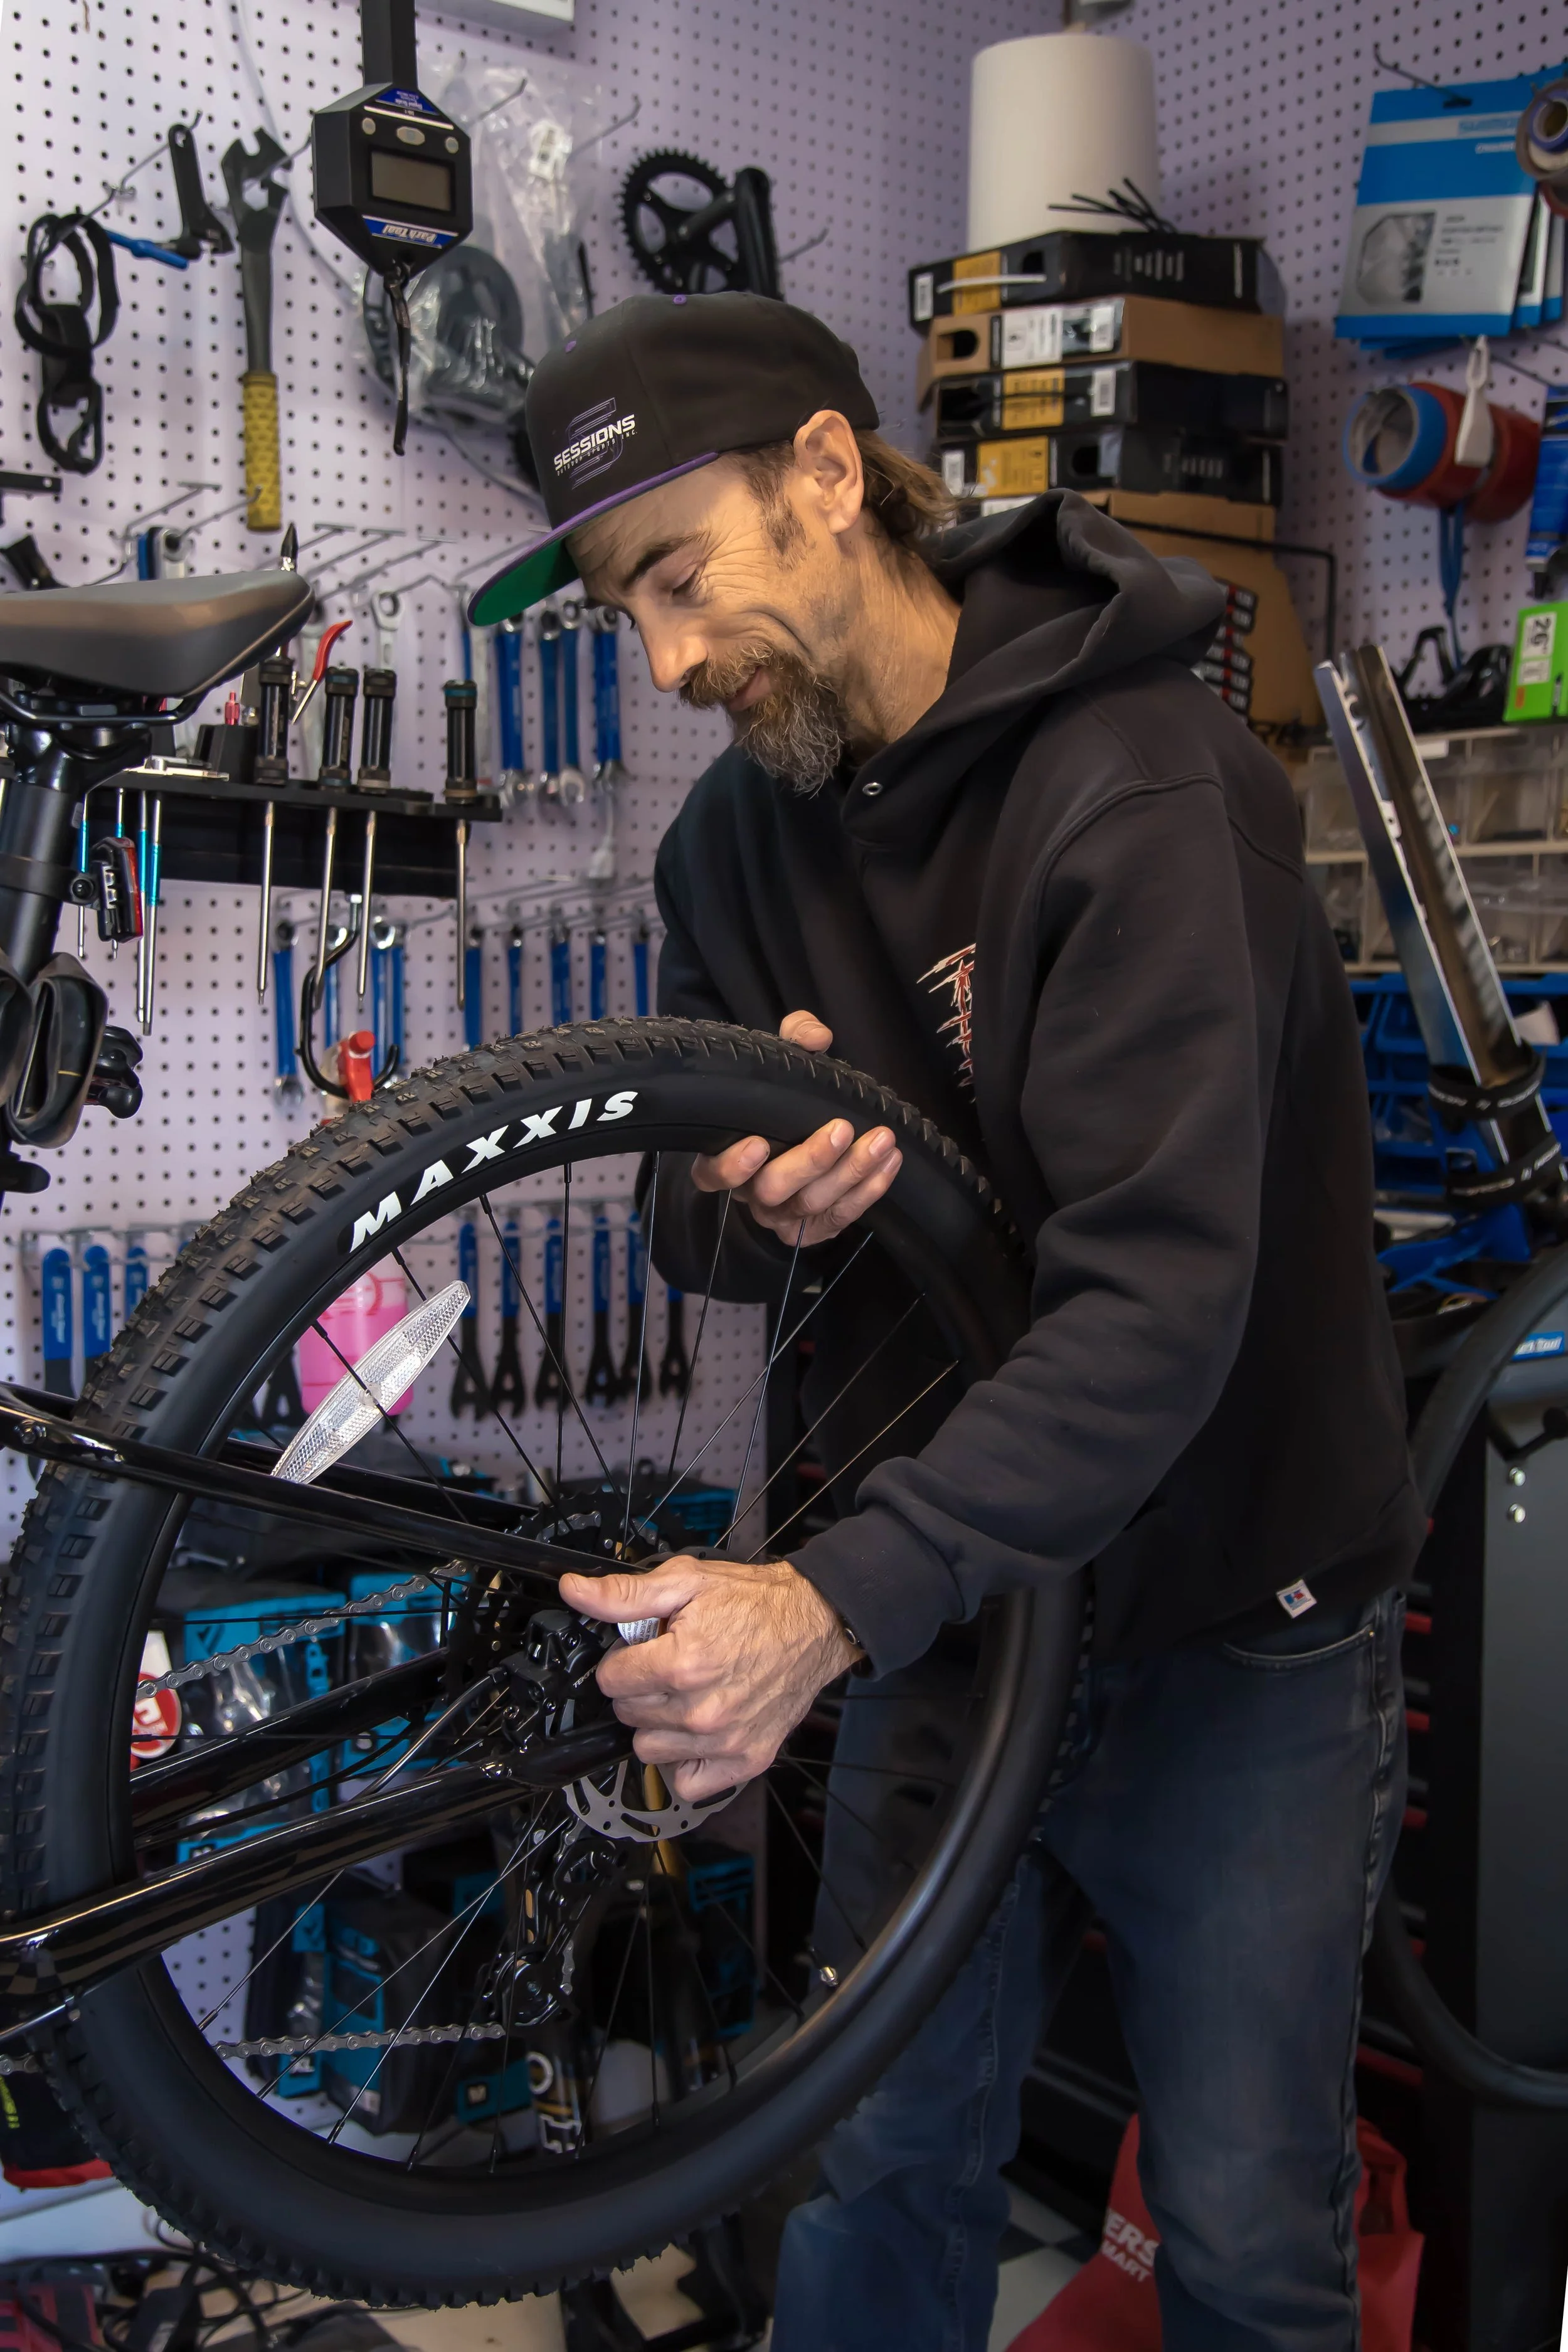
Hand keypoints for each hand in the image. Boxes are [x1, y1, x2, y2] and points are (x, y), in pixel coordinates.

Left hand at [559, 1553, 859, 1800]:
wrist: (816, 1623)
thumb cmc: (755, 1603)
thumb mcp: (686, 1582)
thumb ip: (623, 1595)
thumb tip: (575, 1592)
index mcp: (683, 1664)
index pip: (611, 1680)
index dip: (623, 1660)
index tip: (645, 1650)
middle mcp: (702, 1710)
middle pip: (628, 1714)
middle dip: (639, 1689)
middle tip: (671, 1665)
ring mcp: (725, 1741)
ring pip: (649, 1750)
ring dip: (658, 1725)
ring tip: (686, 1694)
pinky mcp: (746, 1761)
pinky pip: (686, 1781)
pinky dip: (685, 1760)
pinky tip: (697, 1730)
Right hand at [691, 1011, 901, 1247]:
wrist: (805, 1143)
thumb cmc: (783, 1102)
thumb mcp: (783, 1063)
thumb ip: (793, 1039)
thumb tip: (816, 1037)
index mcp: (726, 1158)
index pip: (712, 1175)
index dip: (731, 1166)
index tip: (758, 1144)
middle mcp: (751, 1194)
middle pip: (772, 1189)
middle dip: (810, 1161)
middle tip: (842, 1128)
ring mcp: (782, 1216)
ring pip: (812, 1204)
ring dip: (851, 1172)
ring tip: (882, 1140)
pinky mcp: (815, 1229)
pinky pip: (842, 1216)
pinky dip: (869, 1190)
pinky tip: (890, 1162)